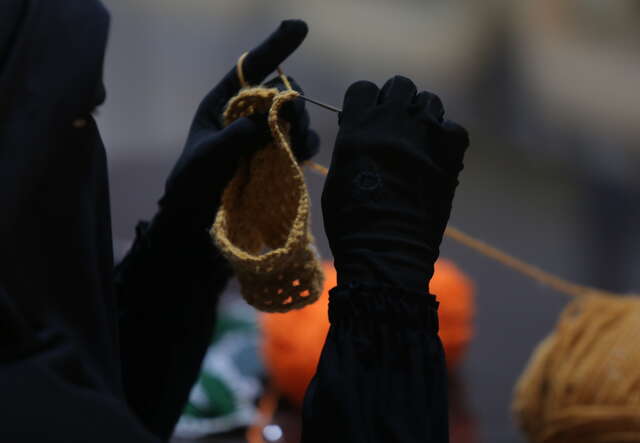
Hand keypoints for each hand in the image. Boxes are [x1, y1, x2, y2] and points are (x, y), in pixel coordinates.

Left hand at [155, 20, 318, 235]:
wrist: (198, 220)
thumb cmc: (193, 183)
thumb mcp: (208, 156)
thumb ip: (235, 136)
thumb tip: (267, 120)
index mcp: (223, 102)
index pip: (251, 68)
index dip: (275, 47)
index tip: (299, 28)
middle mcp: (247, 113)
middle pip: (282, 90)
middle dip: (291, 100)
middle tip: (290, 118)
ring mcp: (264, 134)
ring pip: (296, 116)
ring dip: (300, 125)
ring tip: (292, 146)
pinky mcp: (278, 156)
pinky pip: (302, 142)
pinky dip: (305, 145)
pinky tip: (300, 155)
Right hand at [321, 76, 468, 291]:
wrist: (387, 251)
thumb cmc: (351, 220)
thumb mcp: (337, 175)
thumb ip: (352, 144)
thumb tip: (363, 134)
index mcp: (358, 126)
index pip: (364, 88)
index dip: (365, 103)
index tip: (366, 119)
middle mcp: (393, 122)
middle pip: (400, 85)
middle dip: (395, 102)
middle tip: (394, 127)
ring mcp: (425, 135)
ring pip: (429, 101)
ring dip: (421, 116)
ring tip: (417, 141)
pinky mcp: (451, 153)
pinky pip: (453, 128)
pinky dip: (446, 139)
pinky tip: (436, 157)